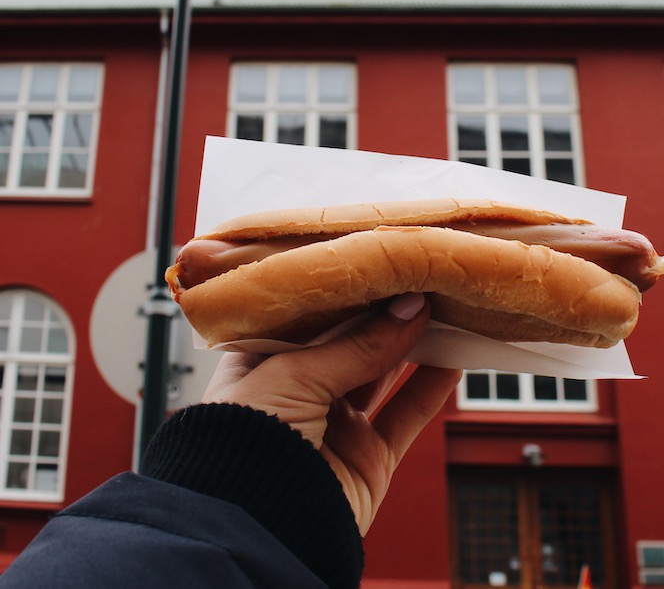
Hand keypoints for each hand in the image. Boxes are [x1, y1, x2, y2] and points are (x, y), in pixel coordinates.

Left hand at [202, 294, 460, 534]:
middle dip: (382, 314)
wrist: (254, 528)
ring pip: (382, 375)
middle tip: (415, 281)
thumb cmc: (245, 441)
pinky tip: (452, 360)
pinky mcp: (365, 459)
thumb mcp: (293, 374)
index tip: (374, 263)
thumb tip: (409, 307)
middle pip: (349, 342)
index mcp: (261, 362)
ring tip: (441, 309)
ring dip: (412, 345)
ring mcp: (333, 425)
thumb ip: (355, 344)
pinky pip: (406, 417)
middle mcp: (296, 390)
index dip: (341, 292)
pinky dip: (431, 390)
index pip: (307, 315)